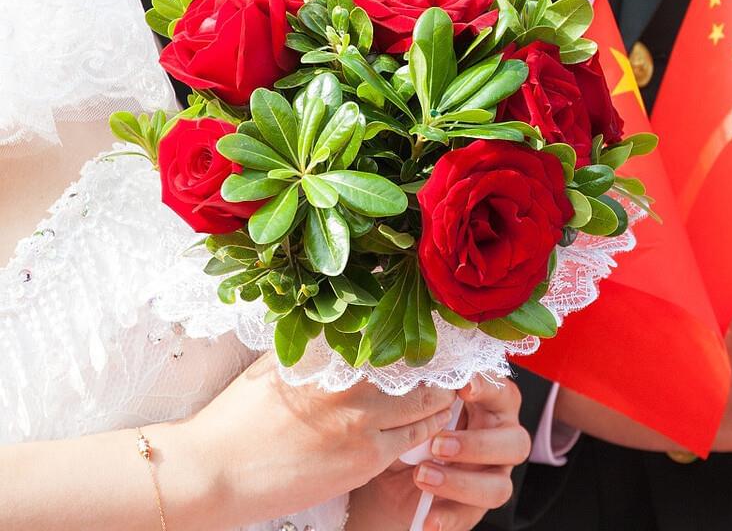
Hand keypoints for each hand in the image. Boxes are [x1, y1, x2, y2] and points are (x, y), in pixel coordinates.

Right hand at [156, 354, 455, 527]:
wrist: (213, 472)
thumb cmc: (236, 418)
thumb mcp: (274, 366)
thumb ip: (314, 347)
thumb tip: (340, 324)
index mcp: (327, 355)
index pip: (387, 334)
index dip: (414, 332)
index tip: (430, 327)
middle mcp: (350, 383)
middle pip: (417, 367)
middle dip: (438, 365)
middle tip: (453, 360)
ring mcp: (361, 421)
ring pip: (425, 402)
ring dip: (441, 396)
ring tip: (451, 389)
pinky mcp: (366, 458)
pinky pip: (415, 438)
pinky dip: (429, 427)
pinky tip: (437, 420)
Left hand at [347, 376, 530, 530]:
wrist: (389, 479)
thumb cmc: (410, 431)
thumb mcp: (413, 413)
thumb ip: (425, 399)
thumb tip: (423, 382)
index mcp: (491, 408)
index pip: (503, 394)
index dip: (489, 389)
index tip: (463, 387)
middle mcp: (500, 441)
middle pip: (515, 442)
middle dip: (477, 444)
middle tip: (438, 444)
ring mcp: (492, 477)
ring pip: (498, 486)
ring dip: (461, 482)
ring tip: (421, 475)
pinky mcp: (475, 508)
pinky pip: (471, 516)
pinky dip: (448, 518)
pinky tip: (427, 518)